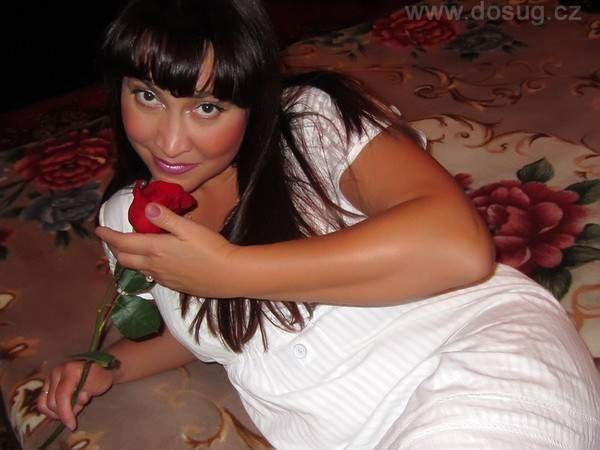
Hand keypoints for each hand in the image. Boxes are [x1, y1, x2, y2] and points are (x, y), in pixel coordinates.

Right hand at [37, 361, 113, 430]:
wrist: (99, 366)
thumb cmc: (100, 377)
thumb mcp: (96, 388)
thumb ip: (82, 399)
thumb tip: (71, 411)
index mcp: (70, 371)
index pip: (62, 396)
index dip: (65, 413)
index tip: (72, 426)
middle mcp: (56, 372)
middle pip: (52, 402)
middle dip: (63, 413)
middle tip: (76, 414)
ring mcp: (49, 377)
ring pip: (44, 403)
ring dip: (55, 412)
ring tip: (69, 411)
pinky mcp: (47, 383)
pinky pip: (43, 401)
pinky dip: (51, 409)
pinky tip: (63, 409)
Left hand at [95, 203, 241, 297]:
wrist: (228, 275)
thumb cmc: (211, 248)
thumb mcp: (190, 228)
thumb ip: (167, 218)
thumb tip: (146, 208)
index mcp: (155, 249)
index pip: (122, 242)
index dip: (108, 235)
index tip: (98, 229)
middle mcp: (154, 266)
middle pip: (124, 259)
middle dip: (115, 248)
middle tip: (113, 238)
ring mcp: (162, 278)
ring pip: (137, 269)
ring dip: (129, 258)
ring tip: (131, 248)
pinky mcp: (172, 286)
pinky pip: (151, 276)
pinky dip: (144, 266)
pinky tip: (154, 261)